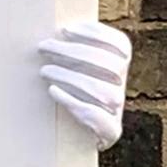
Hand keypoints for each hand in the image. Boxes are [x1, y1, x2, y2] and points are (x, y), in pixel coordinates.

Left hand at [38, 20, 130, 150]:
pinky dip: (72, 101)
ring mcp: (119, 109)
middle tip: (43, 46)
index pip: (120, 45)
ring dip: (71, 76)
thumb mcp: (77, 70)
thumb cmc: (71, 93)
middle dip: (74, 52)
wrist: (78, 136)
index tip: (66, 30)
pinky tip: (53, 90)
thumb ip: (73, 52)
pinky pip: (95, 114)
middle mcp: (123, 86)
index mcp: (120, 67)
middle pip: (109, 64)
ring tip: (44, 70)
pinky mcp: (110, 131)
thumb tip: (55, 32)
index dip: (96, 34)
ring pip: (103, 89)